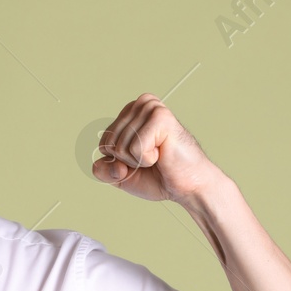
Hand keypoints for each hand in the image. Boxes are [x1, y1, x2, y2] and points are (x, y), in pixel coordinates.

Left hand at [90, 93, 222, 205]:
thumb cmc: (158, 177)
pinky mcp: (161, 117)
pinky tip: (163, 153)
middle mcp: (141, 104)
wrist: (189, 186)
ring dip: (138, 161)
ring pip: (120, 146)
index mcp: (131, 112)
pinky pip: (134, 148)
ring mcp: (151, 108)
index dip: (118, 161)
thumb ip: (102, 170)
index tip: (141, 160)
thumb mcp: (120, 176)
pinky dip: (146, 159)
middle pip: (109, 144)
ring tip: (159, 156)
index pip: (104, 142)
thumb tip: (104, 161)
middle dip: (127, 161)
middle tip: (152, 160)